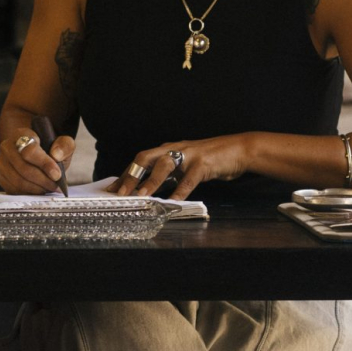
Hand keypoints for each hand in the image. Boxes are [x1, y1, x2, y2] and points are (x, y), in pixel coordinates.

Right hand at [0, 132, 74, 194]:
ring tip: (48, 188)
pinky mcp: (0, 176)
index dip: (44, 164)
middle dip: (42, 180)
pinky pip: (13, 189)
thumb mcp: (63, 144)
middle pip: (23, 168)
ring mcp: (1, 162)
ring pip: (18, 181)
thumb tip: (56, 154)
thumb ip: (64, 145)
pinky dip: (28, 192)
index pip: (29, 151)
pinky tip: (38, 190)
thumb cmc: (50, 149)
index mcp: (22, 134)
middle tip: (54, 185)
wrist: (36, 156)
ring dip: (36, 188)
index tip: (56, 174)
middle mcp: (7, 147)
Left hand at [108, 135, 250, 200]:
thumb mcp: (185, 164)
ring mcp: (189, 155)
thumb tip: (149, 189)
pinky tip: (174, 202)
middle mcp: (175, 149)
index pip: (140, 160)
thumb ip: (169, 174)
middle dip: (131, 175)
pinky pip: (189, 179)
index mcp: (168, 149)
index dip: (126, 174)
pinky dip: (180, 191)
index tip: (112, 189)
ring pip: (164, 165)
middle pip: (145, 158)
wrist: (239, 149)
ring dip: (151, 181)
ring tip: (141, 196)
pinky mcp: (203, 164)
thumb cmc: (211, 159)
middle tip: (119, 193)